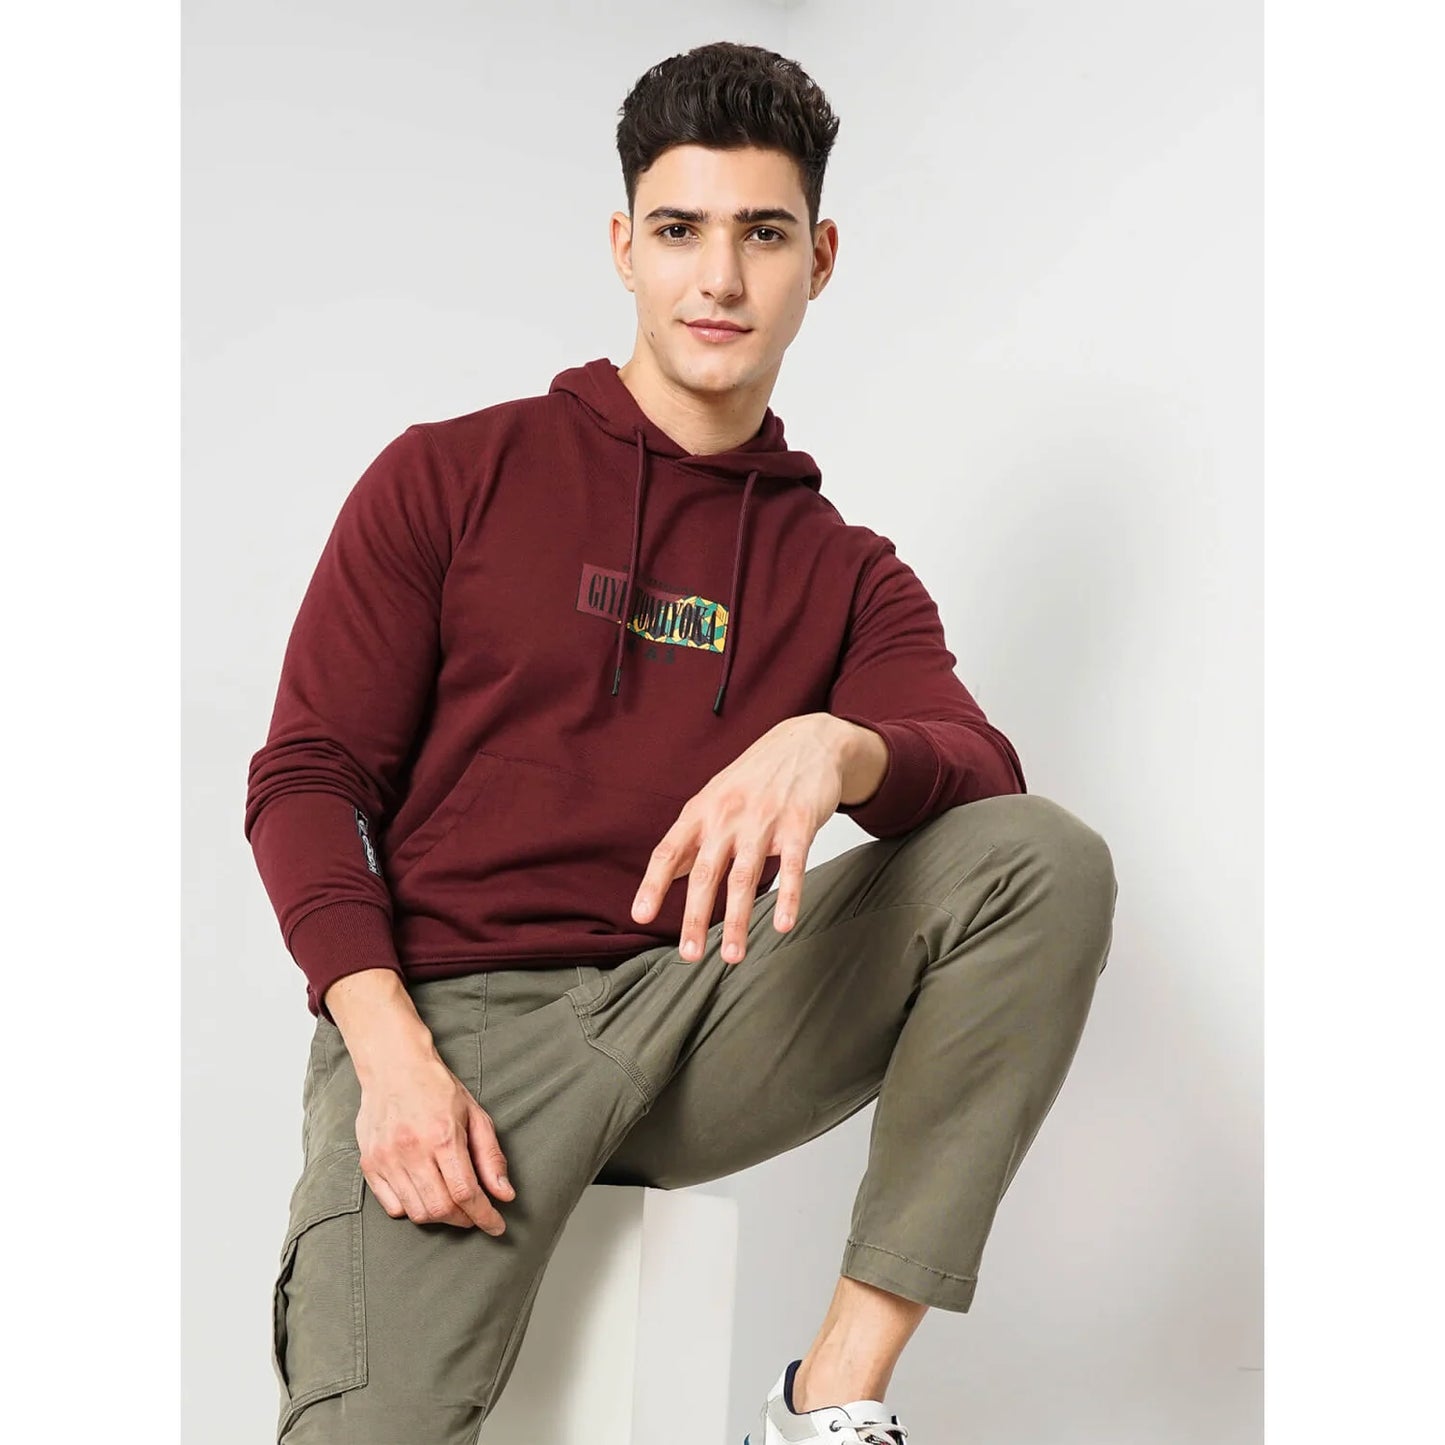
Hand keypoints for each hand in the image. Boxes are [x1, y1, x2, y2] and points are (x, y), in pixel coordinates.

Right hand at [354, 1043, 515, 1232]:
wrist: (394, 1066)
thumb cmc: (438, 1088)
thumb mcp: (475, 1115)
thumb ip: (491, 1157)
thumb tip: (505, 1195)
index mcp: (443, 1136)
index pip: (466, 1193)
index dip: (484, 1216)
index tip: (497, 1227)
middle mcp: (412, 1151)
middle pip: (440, 1209)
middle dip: (464, 1219)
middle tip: (475, 1213)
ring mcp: (386, 1159)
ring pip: (416, 1212)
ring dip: (440, 1217)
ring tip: (452, 1205)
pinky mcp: (369, 1164)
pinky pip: (392, 1207)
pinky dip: (412, 1210)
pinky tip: (425, 1195)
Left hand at [629, 713, 848, 966]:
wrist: (807, 742)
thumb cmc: (755, 777)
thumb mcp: (714, 799)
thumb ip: (691, 840)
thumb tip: (663, 877)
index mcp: (702, 811)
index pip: (669, 851)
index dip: (653, 885)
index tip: (641, 917)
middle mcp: (728, 815)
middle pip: (706, 872)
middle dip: (695, 916)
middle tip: (688, 954)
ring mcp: (764, 819)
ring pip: (746, 876)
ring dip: (737, 919)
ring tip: (732, 955)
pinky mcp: (800, 824)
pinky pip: (793, 866)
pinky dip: (788, 897)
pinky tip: (782, 925)